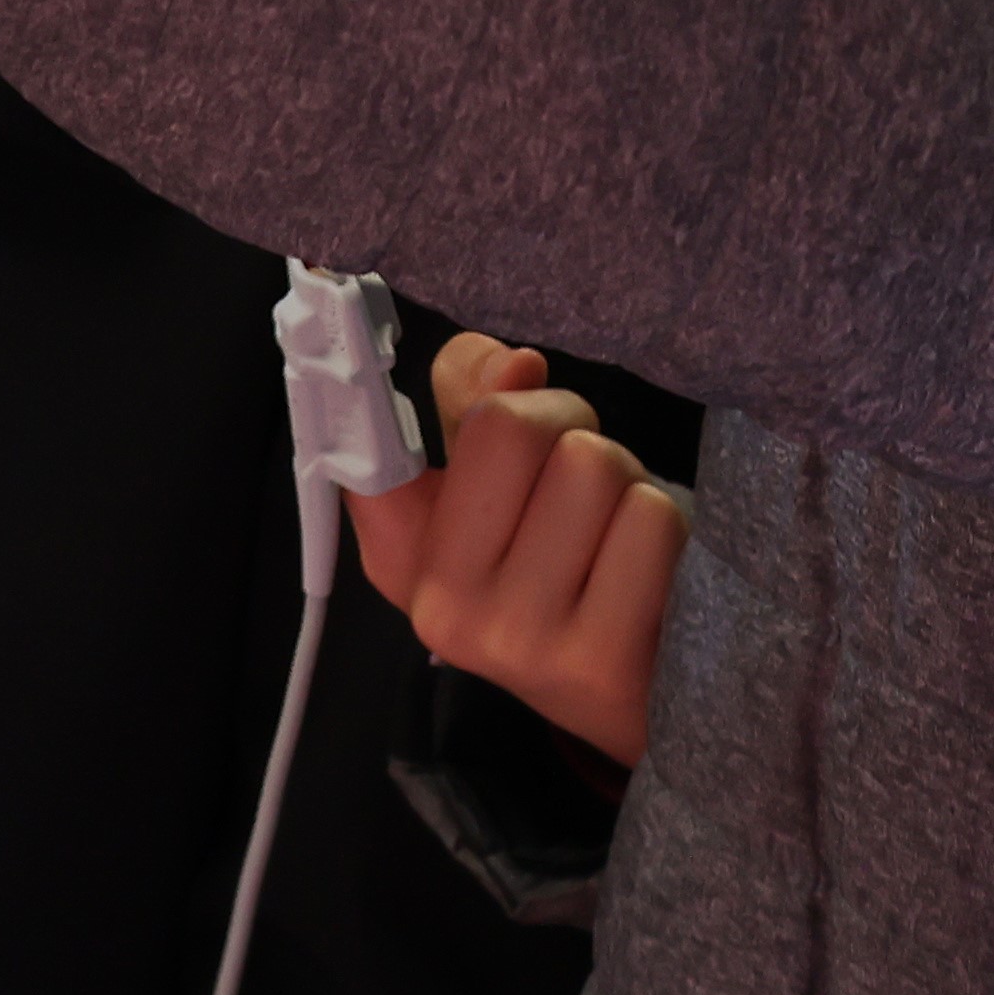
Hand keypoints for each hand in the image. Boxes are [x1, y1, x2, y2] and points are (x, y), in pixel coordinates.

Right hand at [342, 333, 687, 767]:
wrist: (642, 702)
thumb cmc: (572, 573)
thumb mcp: (507, 496)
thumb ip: (480, 408)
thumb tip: (514, 363)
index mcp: (408, 562)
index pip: (369, 457)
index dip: (350, 382)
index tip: (327, 292)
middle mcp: (446, 611)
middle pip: (511, 424)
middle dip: (567, 424)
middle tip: (580, 481)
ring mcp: (517, 643)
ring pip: (592, 464)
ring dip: (627, 480)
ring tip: (620, 534)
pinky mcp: (599, 663)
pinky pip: (647, 519)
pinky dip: (666, 527)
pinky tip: (652, 575)